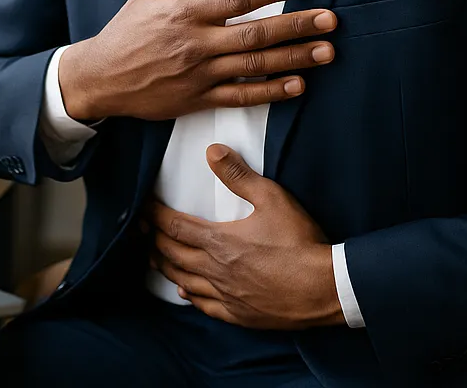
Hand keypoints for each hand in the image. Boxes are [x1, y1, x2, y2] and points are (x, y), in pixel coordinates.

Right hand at [58, 0, 337, 121]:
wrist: (100, 78)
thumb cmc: (126, 31)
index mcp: (188, 14)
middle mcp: (197, 44)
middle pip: (255, 34)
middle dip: (296, 26)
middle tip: (329, 20)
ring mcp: (200, 75)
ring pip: (254, 67)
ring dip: (293, 59)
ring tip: (325, 52)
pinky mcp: (198, 99)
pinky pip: (241, 97)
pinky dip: (270, 92)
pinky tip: (297, 86)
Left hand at [147, 144, 345, 329]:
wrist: (324, 288)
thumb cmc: (300, 242)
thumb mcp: (273, 198)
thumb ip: (239, 176)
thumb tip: (212, 152)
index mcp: (220, 241)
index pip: (174, 226)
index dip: (154, 215)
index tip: (142, 207)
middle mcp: (215, 270)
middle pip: (172, 253)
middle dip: (153, 238)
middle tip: (141, 228)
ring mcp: (226, 295)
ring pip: (183, 281)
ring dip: (165, 266)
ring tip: (154, 255)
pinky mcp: (239, 314)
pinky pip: (205, 306)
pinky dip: (189, 295)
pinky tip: (185, 291)